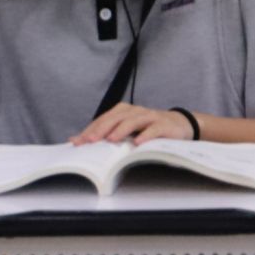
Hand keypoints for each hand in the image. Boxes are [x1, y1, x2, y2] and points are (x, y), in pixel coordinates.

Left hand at [72, 103, 194, 145]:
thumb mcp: (126, 131)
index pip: (104, 119)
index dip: (90, 129)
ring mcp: (150, 117)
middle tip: (90, 140)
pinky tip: (137, 143)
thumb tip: (75, 139)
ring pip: (133, 121)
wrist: (179, 124)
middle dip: (102, 128)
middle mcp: (135, 111)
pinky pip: (153, 129)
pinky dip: (145, 135)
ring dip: (121, 130)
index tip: (78, 142)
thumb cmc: (147, 129)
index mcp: (124, 112)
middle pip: (116, 118)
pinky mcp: (164, 125)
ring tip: (111, 140)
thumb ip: (104, 134)